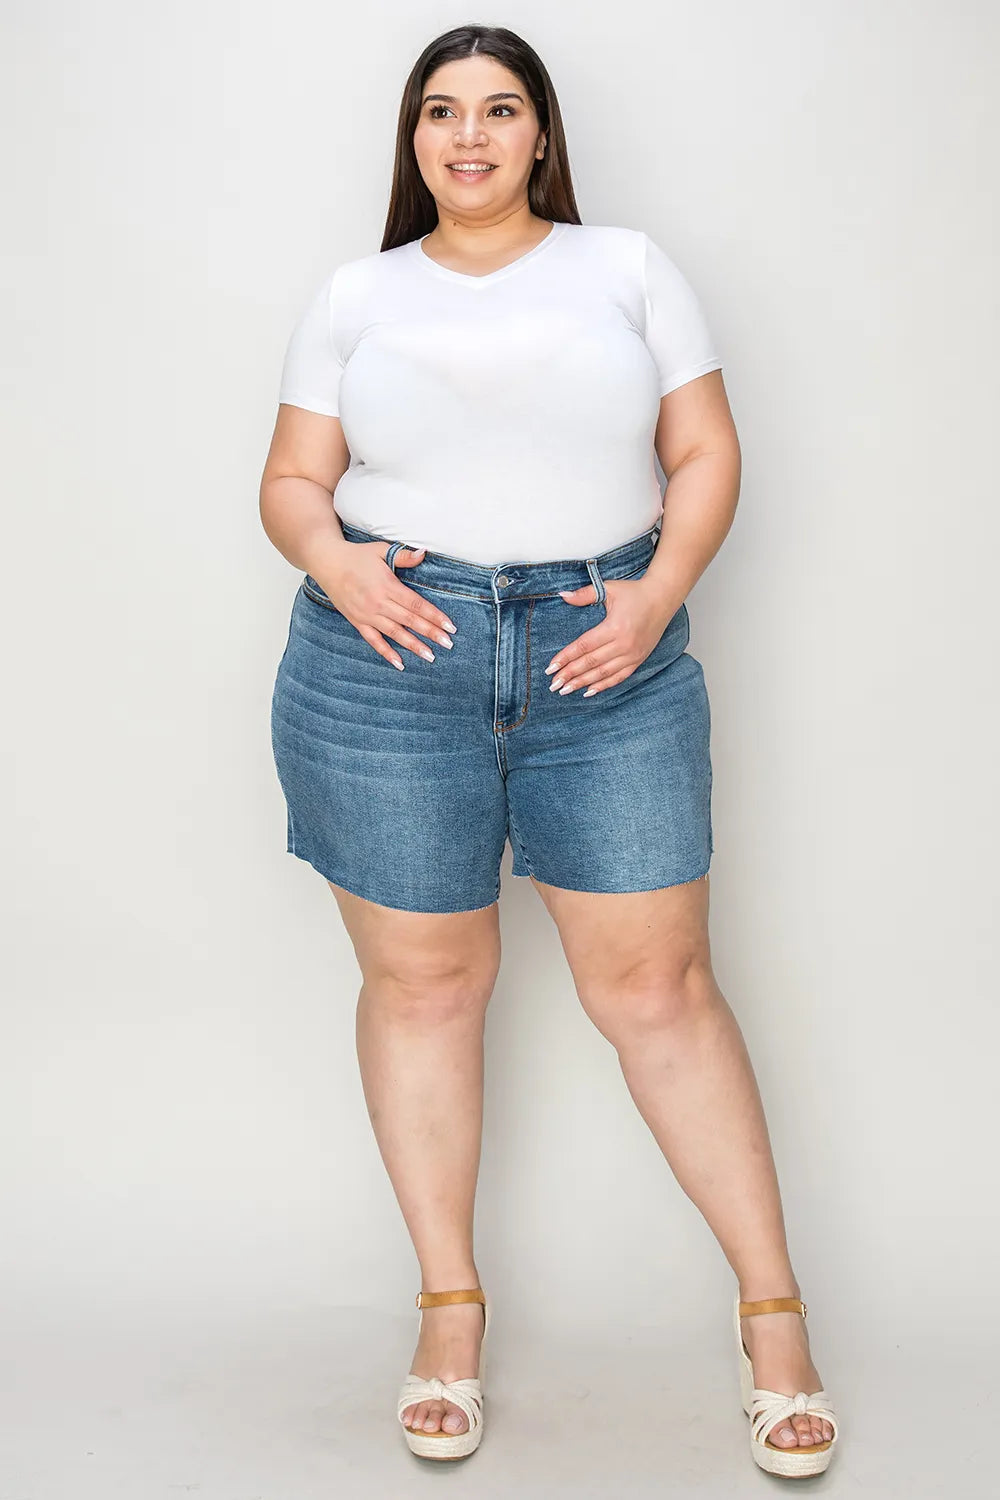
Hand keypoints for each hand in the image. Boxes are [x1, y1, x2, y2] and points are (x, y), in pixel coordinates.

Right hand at [312, 542, 456, 670]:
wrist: (327, 563)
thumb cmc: (357, 556)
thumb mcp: (381, 550)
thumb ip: (404, 556)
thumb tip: (424, 553)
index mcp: (388, 586)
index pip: (417, 604)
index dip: (434, 616)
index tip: (450, 626)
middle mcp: (378, 603)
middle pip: (410, 621)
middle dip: (430, 633)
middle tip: (448, 644)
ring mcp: (367, 615)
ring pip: (395, 633)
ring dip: (413, 646)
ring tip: (430, 656)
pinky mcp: (357, 622)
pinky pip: (374, 641)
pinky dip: (386, 653)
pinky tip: (400, 664)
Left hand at [544, 577, 677, 696]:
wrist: (663, 597)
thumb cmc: (635, 592)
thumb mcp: (609, 589)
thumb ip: (584, 594)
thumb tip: (562, 596)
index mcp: (614, 627)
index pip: (583, 646)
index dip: (566, 658)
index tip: (550, 667)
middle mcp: (624, 644)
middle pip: (590, 663)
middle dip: (570, 675)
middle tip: (553, 684)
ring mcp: (633, 654)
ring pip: (603, 673)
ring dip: (582, 683)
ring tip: (565, 690)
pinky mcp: (639, 659)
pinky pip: (619, 677)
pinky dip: (603, 685)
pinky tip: (589, 691)